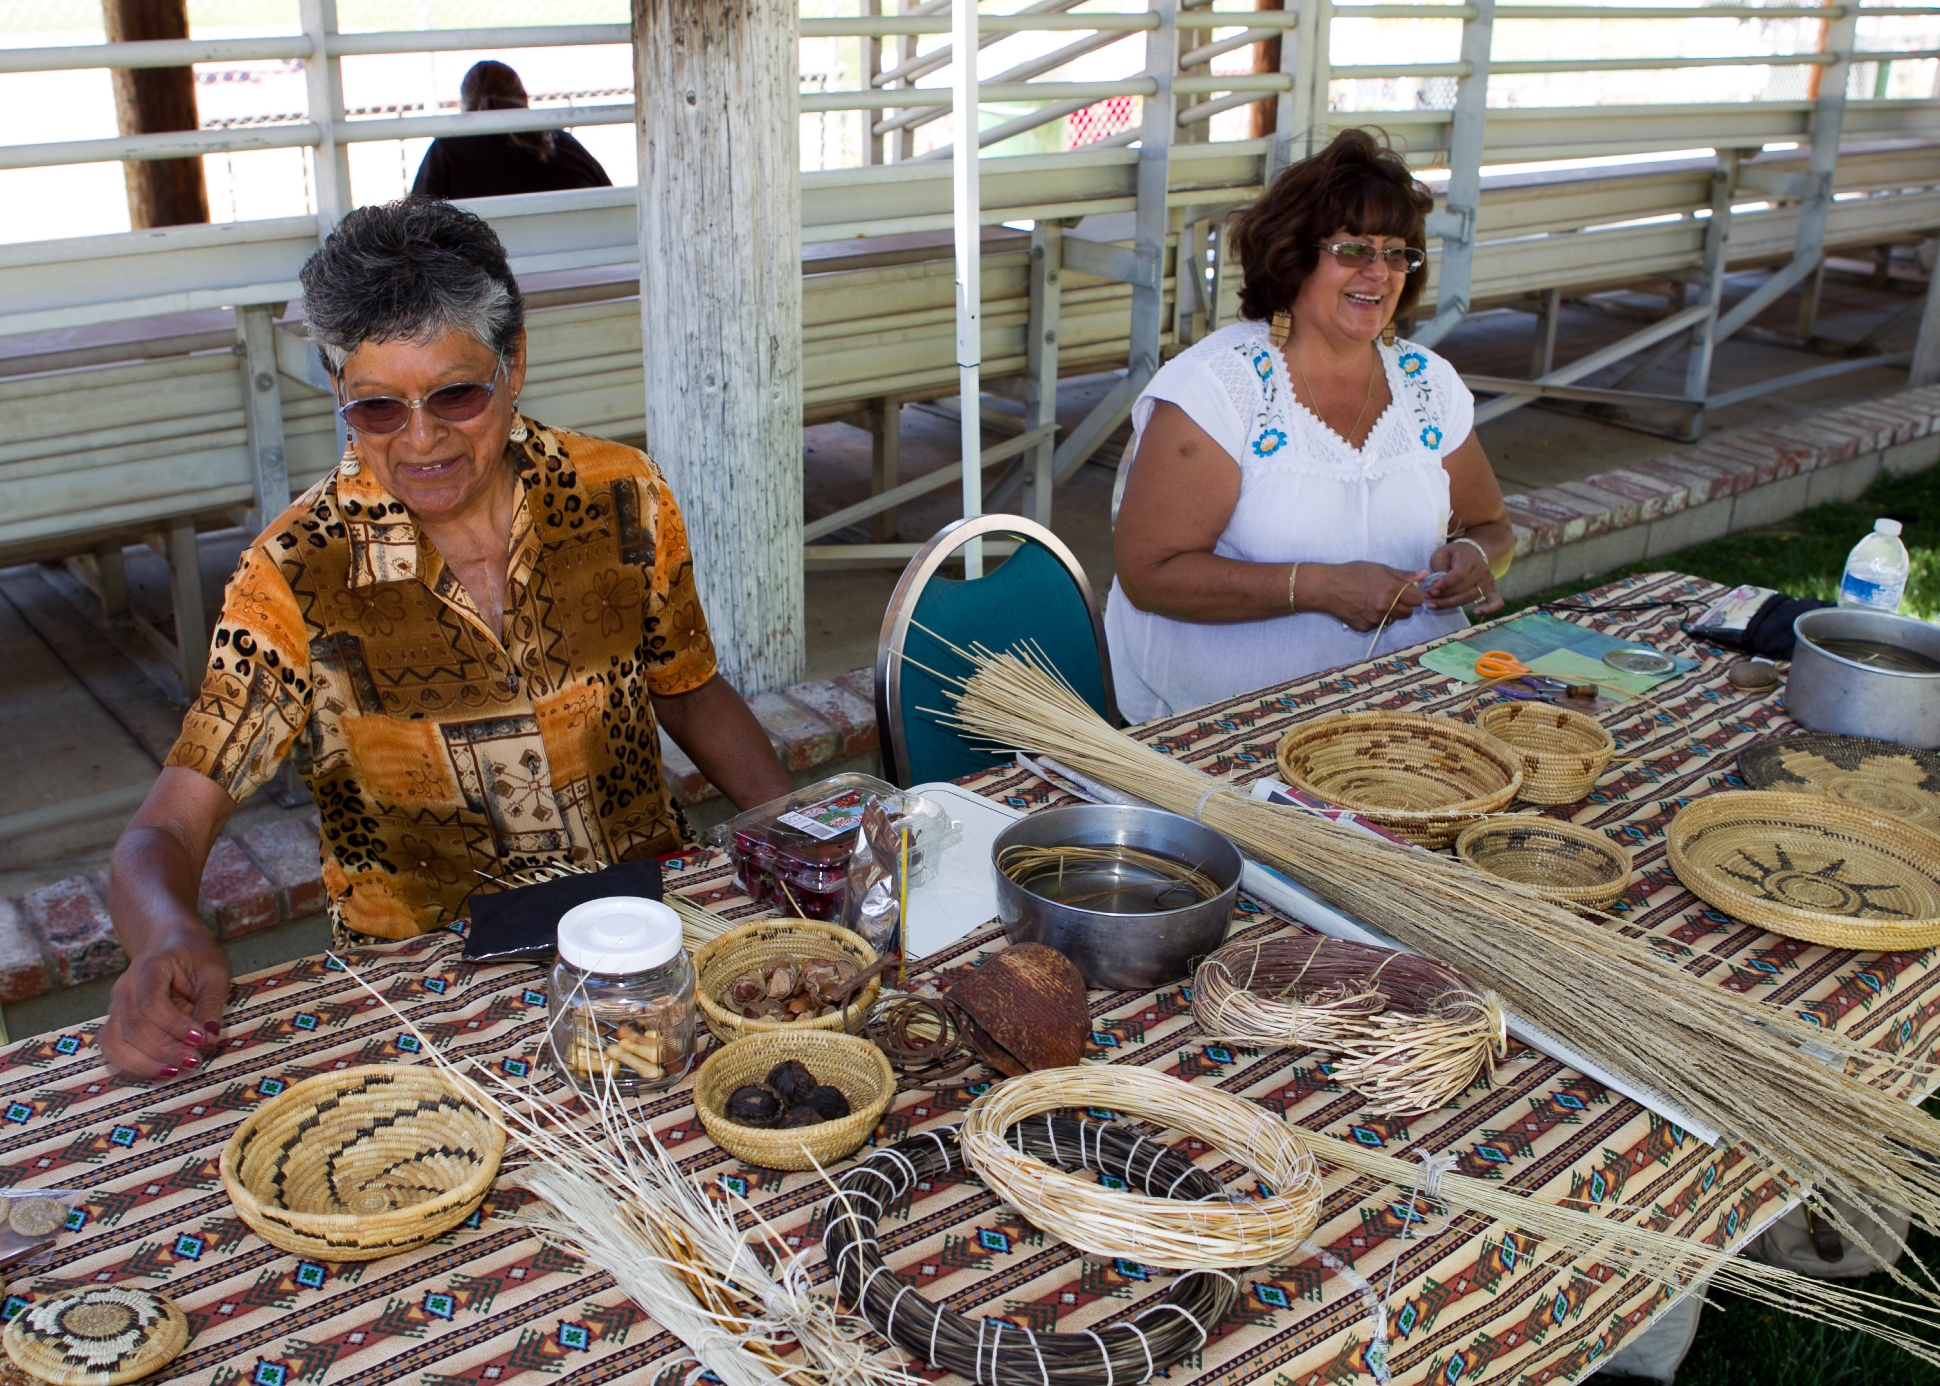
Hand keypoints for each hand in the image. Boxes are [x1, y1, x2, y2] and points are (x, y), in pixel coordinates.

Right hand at [100, 921, 228, 1080]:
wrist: (170, 943)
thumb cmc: (196, 956)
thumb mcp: (214, 971)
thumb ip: (212, 1001)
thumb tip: (211, 1036)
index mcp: (149, 967)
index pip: (151, 1003)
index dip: (174, 1025)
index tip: (202, 1039)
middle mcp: (125, 988)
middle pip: (133, 1027)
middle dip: (164, 1050)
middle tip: (195, 1062)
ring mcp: (115, 1006)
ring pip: (115, 1043)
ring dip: (145, 1064)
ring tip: (177, 1072)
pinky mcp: (115, 1023)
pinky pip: (112, 1050)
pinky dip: (132, 1067)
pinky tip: (160, 1072)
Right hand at [1319, 562, 1428, 631]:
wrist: (1327, 588)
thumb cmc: (1353, 574)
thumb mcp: (1379, 569)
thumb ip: (1403, 575)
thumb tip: (1423, 575)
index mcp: (1391, 590)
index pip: (1418, 600)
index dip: (1414, 595)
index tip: (1407, 592)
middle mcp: (1385, 607)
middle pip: (1408, 613)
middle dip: (1404, 606)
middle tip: (1391, 597)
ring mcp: (1375, 619)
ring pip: (1394, 620)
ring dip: (1390, 613)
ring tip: (1375, 602)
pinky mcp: (1365, 628)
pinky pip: (1378, 625)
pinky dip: (1375, 619)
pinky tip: (1364, 608)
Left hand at [1426, 541, 1503, 615]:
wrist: (1470, 553)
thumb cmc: (1452, 555)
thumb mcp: (1441, 555)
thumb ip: (1438, 569)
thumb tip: (1436, 587)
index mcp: (1468, 557)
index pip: (1458, 574)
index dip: (1444, 584)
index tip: (1431, 591)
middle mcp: (1481, 569)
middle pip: (1463, 588)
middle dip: (1443, 596)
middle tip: (1428, 599)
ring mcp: (1488, 580)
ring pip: (1470, 597)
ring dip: (1451, 603)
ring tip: (1434, 605)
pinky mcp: (1491, 590)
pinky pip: (1496, 601)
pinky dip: (1489, 609)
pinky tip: (1477, 612)